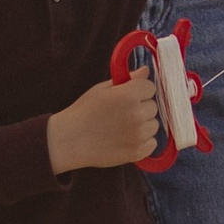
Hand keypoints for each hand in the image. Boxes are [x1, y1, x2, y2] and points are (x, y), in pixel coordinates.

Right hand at [47, 66, 161, 173]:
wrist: (70, 140)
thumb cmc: (84, 112)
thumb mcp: (102, 89)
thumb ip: (128, 79)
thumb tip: (146, 71)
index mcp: (128, 95)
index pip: (150, 87)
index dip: (139, 91)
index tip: (128, 97)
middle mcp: (137, 114)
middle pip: (153, 106)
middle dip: (141, 108)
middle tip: (121, 114)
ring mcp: (138, 135)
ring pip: (154, 125)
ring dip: (143, 125)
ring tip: (122, 127)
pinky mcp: (137, 152)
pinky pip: (152, 143)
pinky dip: (143, 142)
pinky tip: (126, 139)